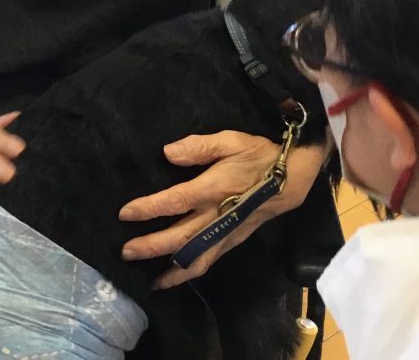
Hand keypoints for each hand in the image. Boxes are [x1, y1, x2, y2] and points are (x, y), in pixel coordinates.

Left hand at [118, 131, 325, 287]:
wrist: (293, 180)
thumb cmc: (258, 156)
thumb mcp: (231, 140)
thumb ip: (200, 145)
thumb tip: (169, 152)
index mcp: (214, 188)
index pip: (175, 201)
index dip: (149, 209)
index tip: (126, 213)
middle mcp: (218, 216)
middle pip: (181, 237)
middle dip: (152, 246)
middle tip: (125, 252)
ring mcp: (226, 233)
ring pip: (196, 258)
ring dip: (169, 269)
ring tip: (146, 277)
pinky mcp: (232, 242)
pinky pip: (208, 262)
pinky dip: (188, 274)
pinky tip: (171, 278)